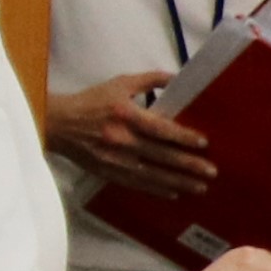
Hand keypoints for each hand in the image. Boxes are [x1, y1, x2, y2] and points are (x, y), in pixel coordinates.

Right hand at [46, 75, 212, 195]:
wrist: (59, 124)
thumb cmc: (92, 101)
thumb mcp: (121, 83)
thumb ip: (150, 80)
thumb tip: (178, 77)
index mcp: (126, 116)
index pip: (161, 129)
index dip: (183, 137)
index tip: (204, 143)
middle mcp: (123, 140)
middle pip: (162, 156)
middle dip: (189, 165)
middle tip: (212, 172)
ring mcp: (116, 160)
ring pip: (154, 175)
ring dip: (179, 182)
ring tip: (201, 187)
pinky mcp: (109, 173)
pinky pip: (138, 185)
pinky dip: (157, 190)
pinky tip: (174, 193)